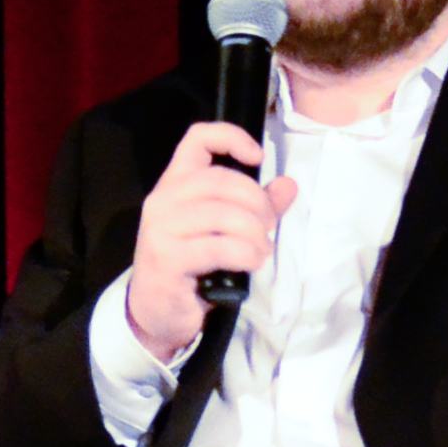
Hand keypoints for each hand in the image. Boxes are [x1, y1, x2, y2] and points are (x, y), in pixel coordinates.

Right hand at [128, 118, 295, 358]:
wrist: (159, 309)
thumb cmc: (196, 265)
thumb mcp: (227, 230)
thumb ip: (258, 207)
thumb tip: (288, 185)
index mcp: (176, 183)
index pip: (197, 138)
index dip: (231, 137)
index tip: (258, 157)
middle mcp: (164, 199)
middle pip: (222, 181)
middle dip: (258, 204)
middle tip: (268, 227)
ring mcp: (161, 228)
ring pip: (224, 215)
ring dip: (255, 235)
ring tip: (260, 251)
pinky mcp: (167, 258)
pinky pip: (220, 248)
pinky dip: (246, 255)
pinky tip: (249, 263)